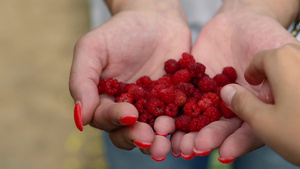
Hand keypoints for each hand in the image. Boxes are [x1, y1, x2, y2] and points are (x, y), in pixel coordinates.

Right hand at [69, 1, 191, 159]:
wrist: (155, 19)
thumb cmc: (120, 31)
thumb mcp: (92, 48)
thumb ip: (81, 80)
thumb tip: (80, 119)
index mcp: (105, 100)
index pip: (105, 118)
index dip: (116, 120)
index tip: (130, 115)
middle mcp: (128, 108)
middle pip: (129, 132)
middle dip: (138, 137)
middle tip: (150, 139)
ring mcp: (153, 108)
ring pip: (153, 131)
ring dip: (159, 140)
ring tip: (167, 143)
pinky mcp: (175, 103)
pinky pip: (178, 118)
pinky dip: (182, 127)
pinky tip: (186, 131)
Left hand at [171, 4, 298, 161]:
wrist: (241, 22)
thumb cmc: (265, 35)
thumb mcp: (276, 57)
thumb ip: (272, 80)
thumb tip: (266, 102)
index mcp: (256, 108)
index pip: (249, 129)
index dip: (237, 142)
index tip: (222, 153)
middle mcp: (231, 108)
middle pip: (220, 128)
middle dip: (207, 138)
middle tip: (193, 148)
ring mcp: (209, 98)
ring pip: (197, 118)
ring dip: (186, 132)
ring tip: (175, 142)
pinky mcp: (191, 86)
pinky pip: (180, 98)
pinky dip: (171, 109)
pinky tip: (162, 120)